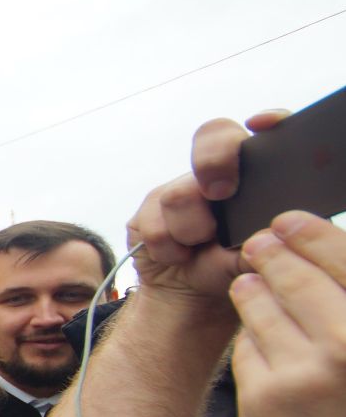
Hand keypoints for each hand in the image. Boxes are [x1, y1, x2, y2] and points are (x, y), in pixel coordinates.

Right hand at [127, 110, 289, 308]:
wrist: (188, 296)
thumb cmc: (230, 268)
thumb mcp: (255, 256)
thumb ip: (262, 239)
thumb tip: (266, 227)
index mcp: (251, 175)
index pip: (263, 133)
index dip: (266, 121)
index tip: (261, 126)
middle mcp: (216, 173)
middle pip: (213, 135)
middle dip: (214, 160)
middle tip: (220, 193)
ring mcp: (180, 188)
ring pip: (180, 195)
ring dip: (191, 230)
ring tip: (198, 248)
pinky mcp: (148, 210)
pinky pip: (153, 223)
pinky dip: (168, 247)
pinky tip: (178, 256)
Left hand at [230, 211, 345, 416]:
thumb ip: (343, 297)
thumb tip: (323, 243)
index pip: (340, 258)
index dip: (310, 233)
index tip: (289, 220)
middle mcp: (344, 346)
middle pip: (291, 276)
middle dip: (271, 253)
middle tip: (261, 242)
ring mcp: (302, 374)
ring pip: (259, 305)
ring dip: (252, 288)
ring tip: (252, 281)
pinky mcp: (263, 398)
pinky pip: (246, 346)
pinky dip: (252, 336)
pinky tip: (261, 334)